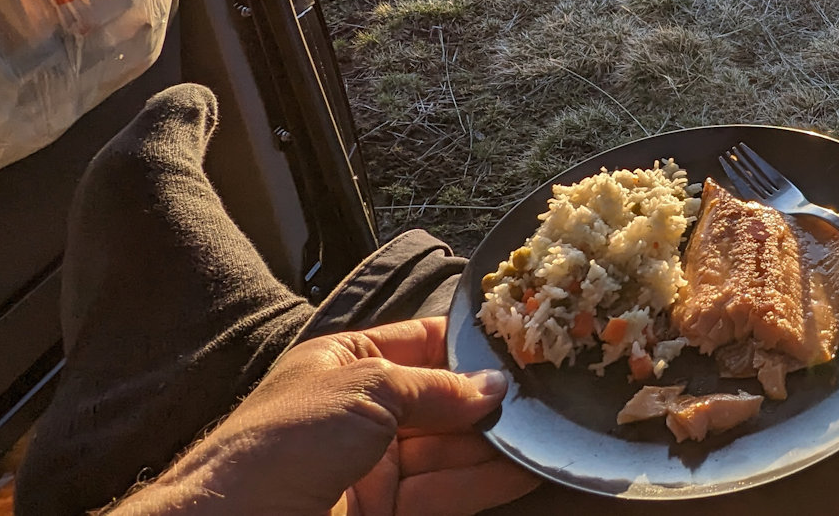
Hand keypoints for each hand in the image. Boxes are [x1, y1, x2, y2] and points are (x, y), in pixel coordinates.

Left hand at [115, 317, 538, 515]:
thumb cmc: (286, 441)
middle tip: (551, 390)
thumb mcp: (366, 390)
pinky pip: (446, 491)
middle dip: (492, 397)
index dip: (470, 344)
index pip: (422, 342)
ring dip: (498, 441)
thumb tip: (497, 385)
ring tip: (552, 428)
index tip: (525, 339)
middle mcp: (363, 412)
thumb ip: (436, 387)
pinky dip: (486, 481)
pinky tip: (526, 466)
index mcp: (346, 363)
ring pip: (451, 449)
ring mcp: (376, 467)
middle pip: (444, 399)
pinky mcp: (387, 513)